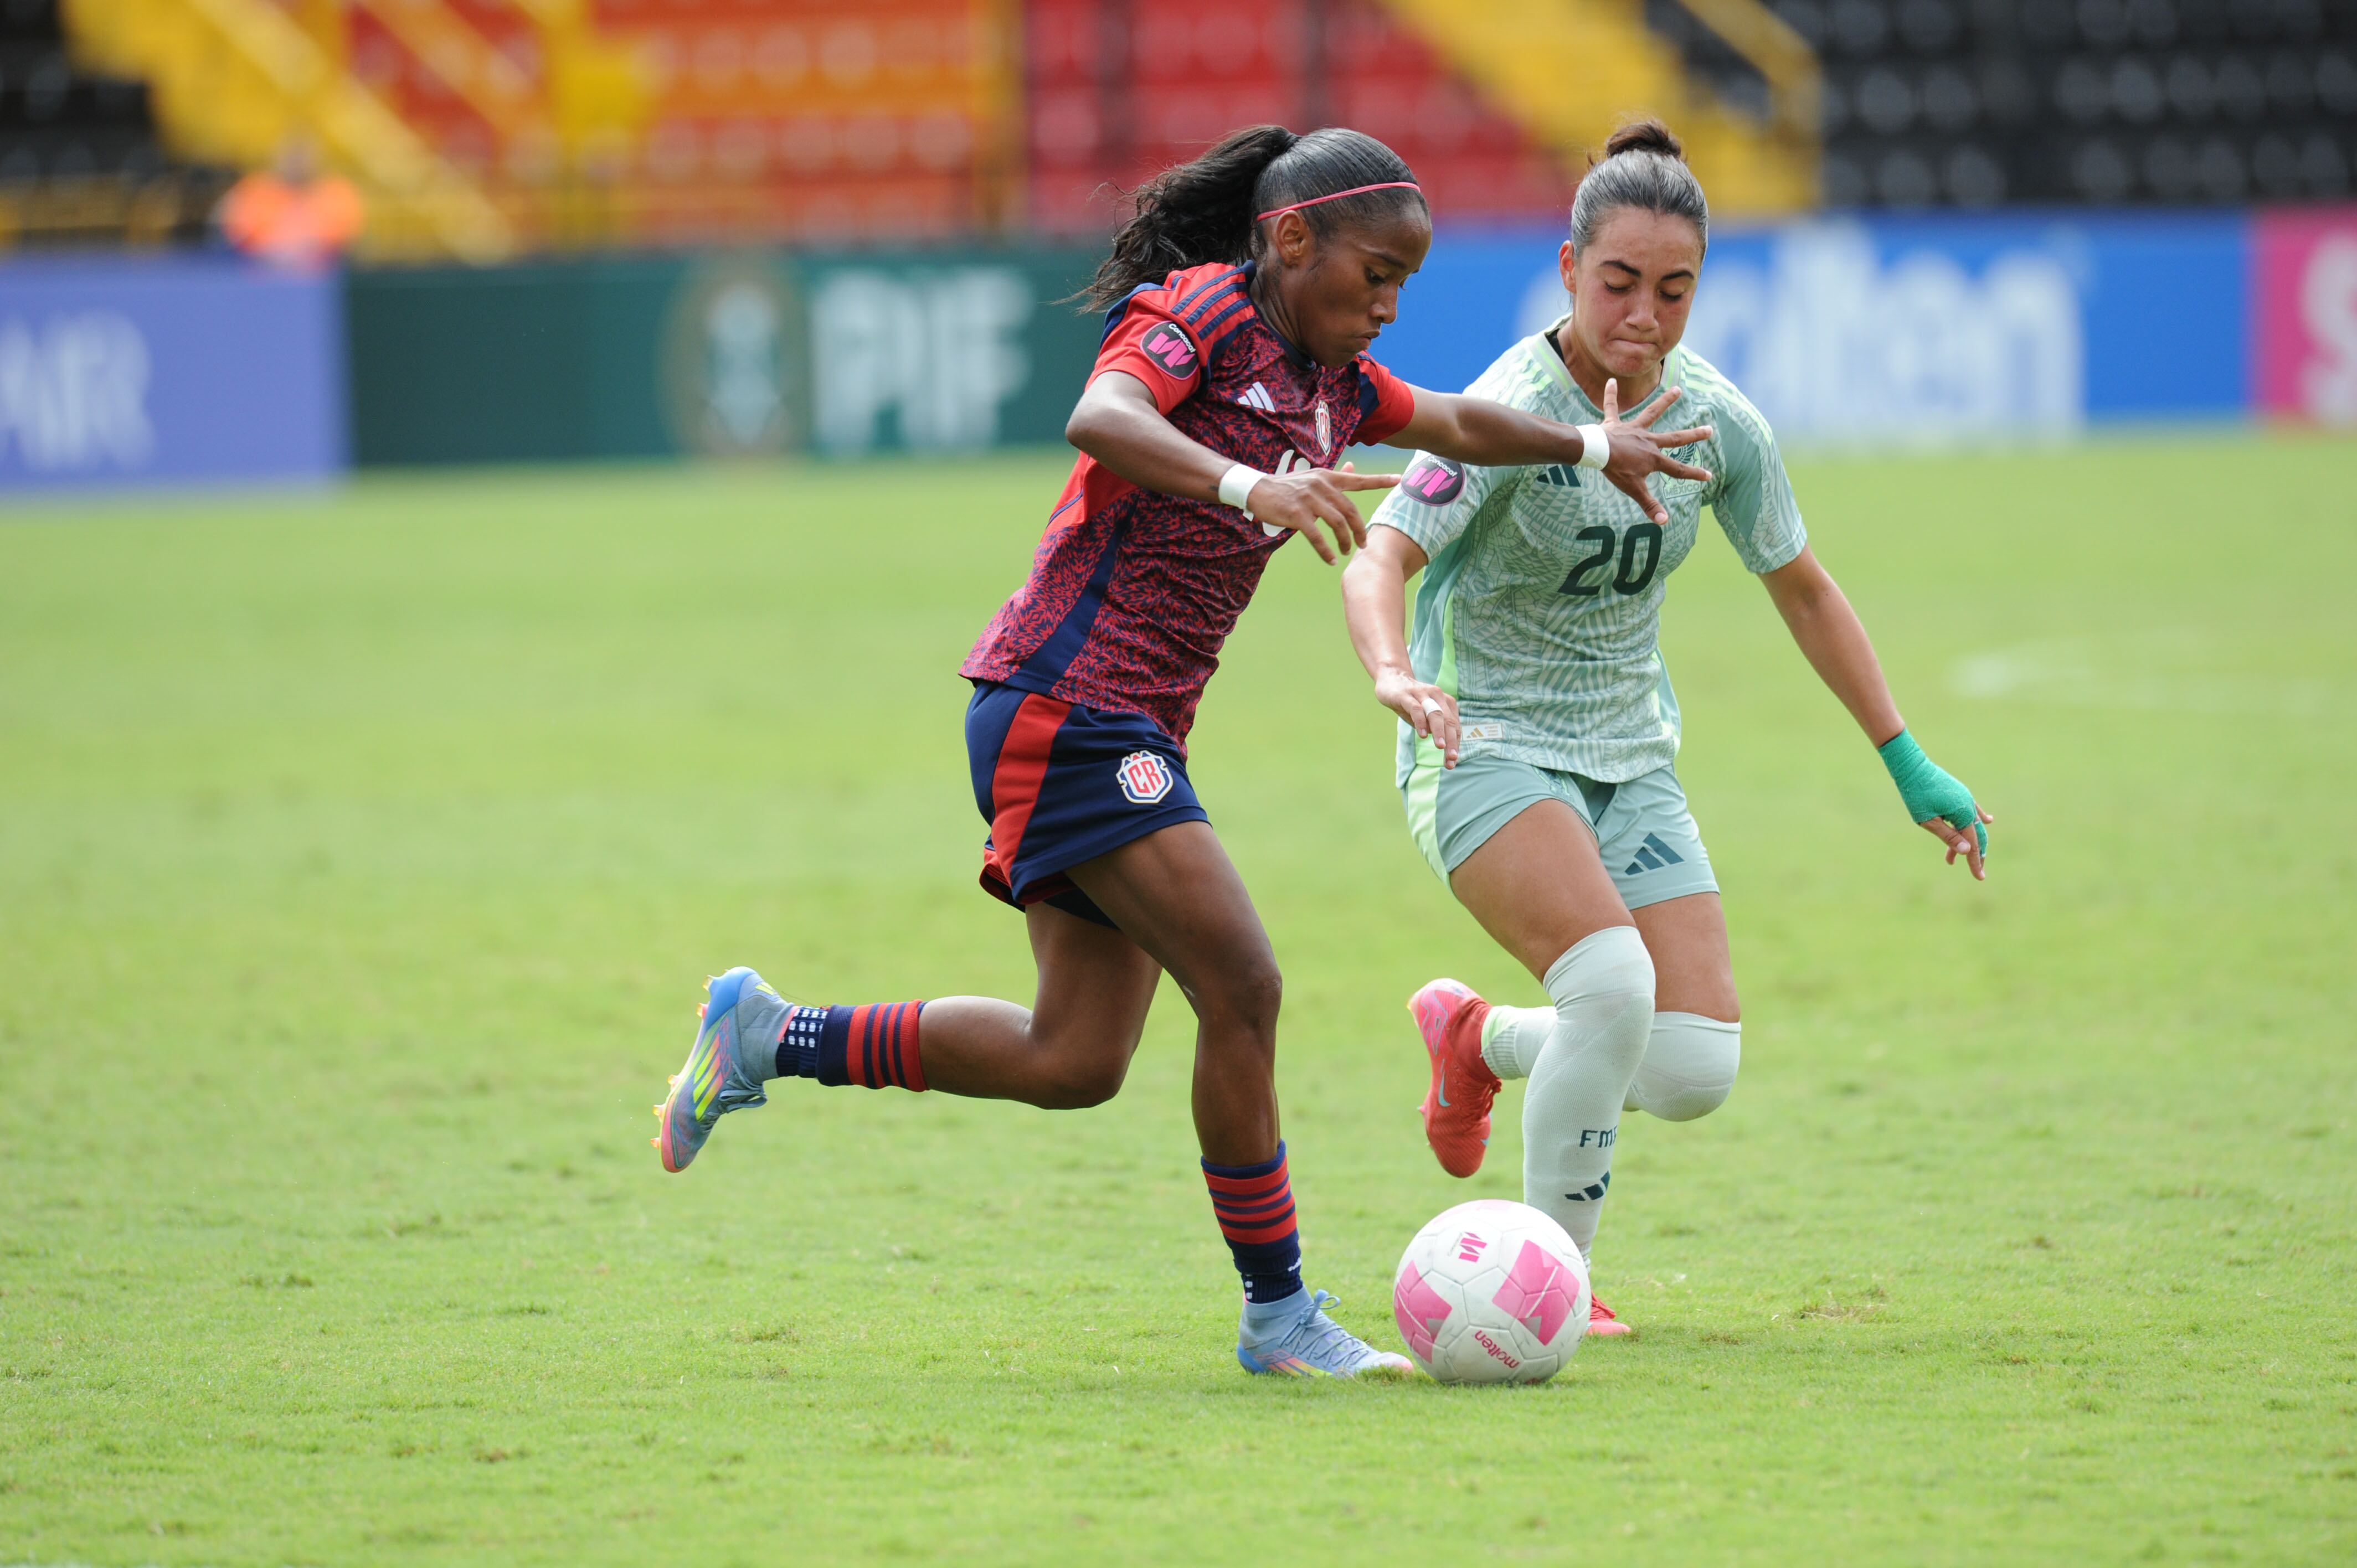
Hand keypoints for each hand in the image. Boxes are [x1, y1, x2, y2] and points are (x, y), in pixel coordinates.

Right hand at [1243, 463, 1396, 563]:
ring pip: (1337, 523)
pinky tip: (1330, 559)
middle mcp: (1321, 485)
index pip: (1358, 480)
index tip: (1399, 479)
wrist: (1256, 489)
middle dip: (1360, 529)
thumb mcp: (1312, 477)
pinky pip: (1317, 536)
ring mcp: (1309, 499)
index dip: (1379, 480)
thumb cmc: (1286, 486)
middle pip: (1350, 510)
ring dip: (1345, 541)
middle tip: (1363, 544)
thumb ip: (1335, 476)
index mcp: (1327, 477)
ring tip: (1346, 552)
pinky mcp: (1296, 514)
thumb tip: (1354, 467)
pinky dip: (1325, 550)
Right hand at [1374, 666, 1459, 767]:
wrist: (1392, 678)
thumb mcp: (1424, 716)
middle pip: (1448, 721)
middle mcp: (1437, 696)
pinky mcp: (1407, 695)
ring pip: (1435, 714)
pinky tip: (1422, 735)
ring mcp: (1422, 694)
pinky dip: (1420, 722)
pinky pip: (1416, 709)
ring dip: (1439, 732)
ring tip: (1441, 747)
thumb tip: (1443, 744)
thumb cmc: (1410, 701)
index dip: (1455, 744)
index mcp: (1445, 702)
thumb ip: (1433, 728)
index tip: (1452, 761)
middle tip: (1451, 758)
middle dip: (1451, 741)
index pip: (1454, 725)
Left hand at [1598, 377, 1713, 525]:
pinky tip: (1610, 381)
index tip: (1709, 475)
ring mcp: (1633, 430)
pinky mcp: (1615, 424)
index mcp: (1653, 458)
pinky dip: (1610, 395)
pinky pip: (1611, 407)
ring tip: (1678, 390)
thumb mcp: (1634, 490)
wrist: (1596, 452)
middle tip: (1710, 428)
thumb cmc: (1615, 470)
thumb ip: (1649, 505)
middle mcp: (1648, 441)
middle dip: (1693, 435)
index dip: (1694, 475)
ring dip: (1664, 402)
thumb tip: (1664, 522)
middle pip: (1674, 438)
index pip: (1678, 470)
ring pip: (1651, 413)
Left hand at [1878, 730, 1990, 881]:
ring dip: (1968, 841)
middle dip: (1976, 854)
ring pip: (1973, 824)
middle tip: (1975, 872)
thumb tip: (1967, 851)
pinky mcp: (1960, 792)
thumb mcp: (1928, 821)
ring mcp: (1965, 798)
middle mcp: (1968, 805)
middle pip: (1977, 835)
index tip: (1979, 877)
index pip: (1972, 844)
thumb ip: (1948, 836)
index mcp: (1962, 814)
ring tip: (1955, 859)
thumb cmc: (1916, 795)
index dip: (1975, 861)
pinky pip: (1973, 809)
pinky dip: (1978, 819)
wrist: (1912, 767)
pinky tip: (1988, 821)